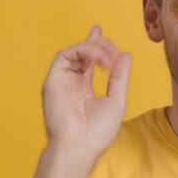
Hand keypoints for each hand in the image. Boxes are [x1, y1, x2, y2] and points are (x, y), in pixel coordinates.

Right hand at [41, 26, 131, 156]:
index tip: (99, 32)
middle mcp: (71, 83)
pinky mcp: (53, 80)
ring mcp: (61, 81)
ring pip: (74, 51)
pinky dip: (83, 51)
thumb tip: (125, 55)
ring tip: (108, 56)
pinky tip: (98, 58)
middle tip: (111, 47)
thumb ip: (120, 77)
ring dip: (94, 48)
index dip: (94, 46)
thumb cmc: (98, 131)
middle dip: (97, 44)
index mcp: (84, 90)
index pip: (88, 62)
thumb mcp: (116, 100)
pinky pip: (65, 55)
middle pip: (81, 54)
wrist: (80, 146)